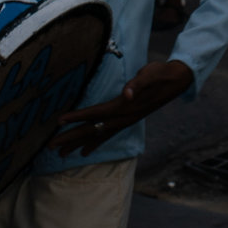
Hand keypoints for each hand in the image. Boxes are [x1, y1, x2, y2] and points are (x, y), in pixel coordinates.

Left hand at [51, 59, 194, 155]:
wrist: (176, 81)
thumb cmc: (160, 74)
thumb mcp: (149, 74)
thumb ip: (138, 83)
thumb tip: (129, 92)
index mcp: (124, 107)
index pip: (95, 114)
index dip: (77, 118)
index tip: (58, 122)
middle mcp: (123, 118)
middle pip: (92, 130)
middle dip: (71, 138)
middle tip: (51, 147)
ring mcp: (125, 122)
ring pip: (97, 136)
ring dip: (79, 144)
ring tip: (61, 154)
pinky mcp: (127, 121)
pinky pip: (107, 136)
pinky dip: (94, 143)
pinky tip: (85, 151)